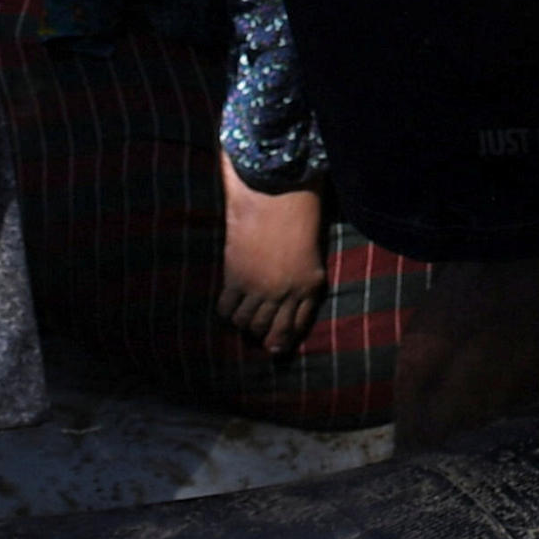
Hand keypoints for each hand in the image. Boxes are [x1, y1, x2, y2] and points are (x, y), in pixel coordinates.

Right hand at [217, 171, 329, 354]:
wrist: (278, 191)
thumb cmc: (300, 211)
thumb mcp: (312, 249)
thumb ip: (303, 276)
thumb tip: (284, 300)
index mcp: (310, 285)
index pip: (297, 324)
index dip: (285, 338)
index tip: (276, 346)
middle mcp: (286, 292)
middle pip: (269, 328)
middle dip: (261, 334)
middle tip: (254, 331)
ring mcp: (261, 287)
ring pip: (247, 322)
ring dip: (243, 322)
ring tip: (241, 315)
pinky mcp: (237, 277)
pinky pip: (227, 308)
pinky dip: (226, 311)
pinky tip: (228, 304)